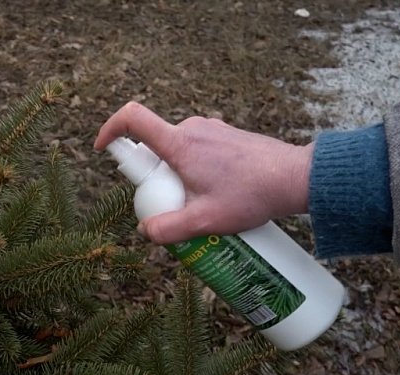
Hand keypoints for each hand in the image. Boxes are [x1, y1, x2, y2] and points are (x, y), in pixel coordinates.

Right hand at [94, 102, 313, 244]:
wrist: (296, 178)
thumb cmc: (252, 196)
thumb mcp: (205, 221)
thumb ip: (168, 229)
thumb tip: (146, 231)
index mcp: (180, 144)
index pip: (133, 119)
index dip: (110, 130)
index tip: (102, 149)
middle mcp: (192, 128)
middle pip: (155, 148)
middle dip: (154, 179)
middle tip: (173, 207)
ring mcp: (211, 129)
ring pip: (177, 152)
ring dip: (177, 178)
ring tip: (203, 206)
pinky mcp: (225, 135)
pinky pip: (197, 151)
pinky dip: (195, 172)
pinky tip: (219, 195)